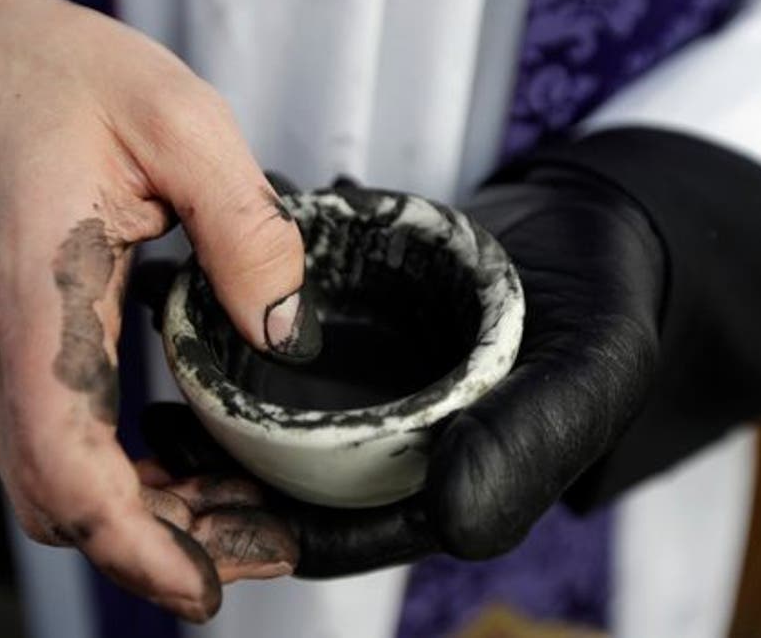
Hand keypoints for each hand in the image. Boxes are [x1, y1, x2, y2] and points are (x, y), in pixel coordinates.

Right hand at [0, 0, 316, 619]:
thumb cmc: (63, 76)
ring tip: (243, 514)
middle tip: (263, 544)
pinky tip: (191, 460)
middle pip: (61, 496)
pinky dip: (125, 472)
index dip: (134, 543)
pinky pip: (58, 437)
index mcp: (33, 296)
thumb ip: (243, 229)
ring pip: (56, 479)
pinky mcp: (12, 341)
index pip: (63, 463)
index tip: (202, 586)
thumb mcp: (180, 123)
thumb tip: (284, 328)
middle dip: (160, 541)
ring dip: (147, 513)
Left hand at [138, 174, 663, 574]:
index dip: (266, 533)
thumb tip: (449, 519)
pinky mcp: (359, 341)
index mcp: (446, 484)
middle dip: (220, 478)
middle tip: (153, 443)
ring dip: (219, 416)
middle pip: (293, 487)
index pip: (344, 533)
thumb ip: (526, 444)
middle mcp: (398, 452)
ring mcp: (375, 398)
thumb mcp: (588, 375)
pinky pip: (286, 353)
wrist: (593, 228)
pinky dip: (240, 340)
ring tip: (160, 390)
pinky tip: (197, 308)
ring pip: (278, 426)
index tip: (192, 509)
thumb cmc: (606, 307)